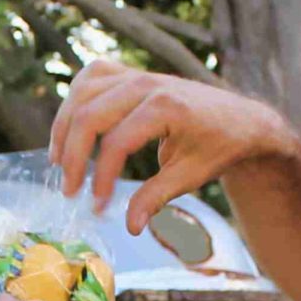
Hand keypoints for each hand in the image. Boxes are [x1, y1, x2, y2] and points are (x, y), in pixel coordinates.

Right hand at [52, 58, 297, 233]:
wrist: (242, 119)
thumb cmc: (219, 147)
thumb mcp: (191, 176)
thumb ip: (156, 197)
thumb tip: (130, 227)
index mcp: (165, 108)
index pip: (116, 143)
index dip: (101, 178)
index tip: (98, 206)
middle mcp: (147, 84)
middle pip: (90, 115)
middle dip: (73, 155)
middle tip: (69, 189)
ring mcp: (138, 74)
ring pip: (83, 91)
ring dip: (64, 126)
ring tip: (59, 160)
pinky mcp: (133, 73)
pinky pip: (92, 76)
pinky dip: (76, 98)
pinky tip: (71, 124)